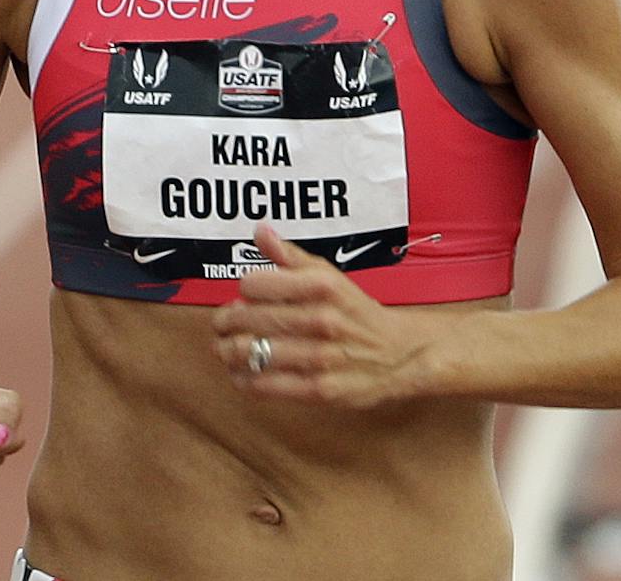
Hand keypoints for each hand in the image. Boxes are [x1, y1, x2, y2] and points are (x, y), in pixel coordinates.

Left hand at [211, 224, 437, 408]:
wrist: (399, 354)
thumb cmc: (355, 312)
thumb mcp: (329, 275)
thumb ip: (291, 256)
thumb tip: (260, 230)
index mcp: (322, 286)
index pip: (254, 284)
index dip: (244, 289)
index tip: (245, 295)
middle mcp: (321, 319)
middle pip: (248, 319)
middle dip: (225, 322)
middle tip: (221, 324)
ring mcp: (320, 357)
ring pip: (252, 353)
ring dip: (228, 351)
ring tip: (225, 348)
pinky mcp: (319, 390)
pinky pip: (265, 385)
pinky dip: (245, 379)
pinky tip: (242, 372)